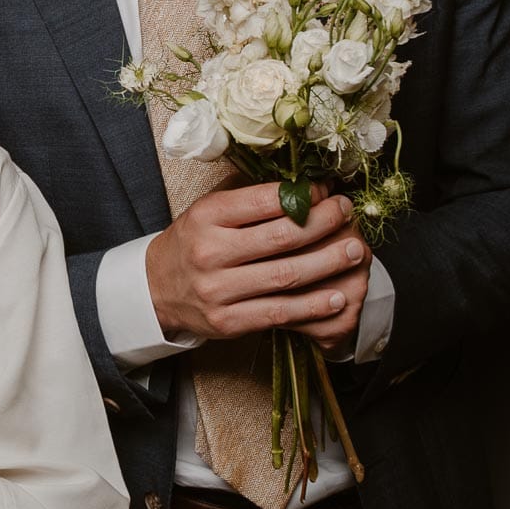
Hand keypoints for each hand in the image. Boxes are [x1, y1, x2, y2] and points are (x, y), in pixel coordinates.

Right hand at [145, 182, 365, 342]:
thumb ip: (249, 200)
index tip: (326, 191)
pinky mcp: (229, 322)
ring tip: (354, 252)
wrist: (155, 288)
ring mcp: (219, 290)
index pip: (264, 202)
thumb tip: (303, 186)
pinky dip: (312, 306)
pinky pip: (279, 313)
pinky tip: (336, 297)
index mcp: (207, 217)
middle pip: (281, 238)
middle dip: (323, 224)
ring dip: (328, 264)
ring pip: (286, 276)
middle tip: (347, 214)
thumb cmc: (192, 243)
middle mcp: (211, 252)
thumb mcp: (208, 211)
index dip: (302, 196)